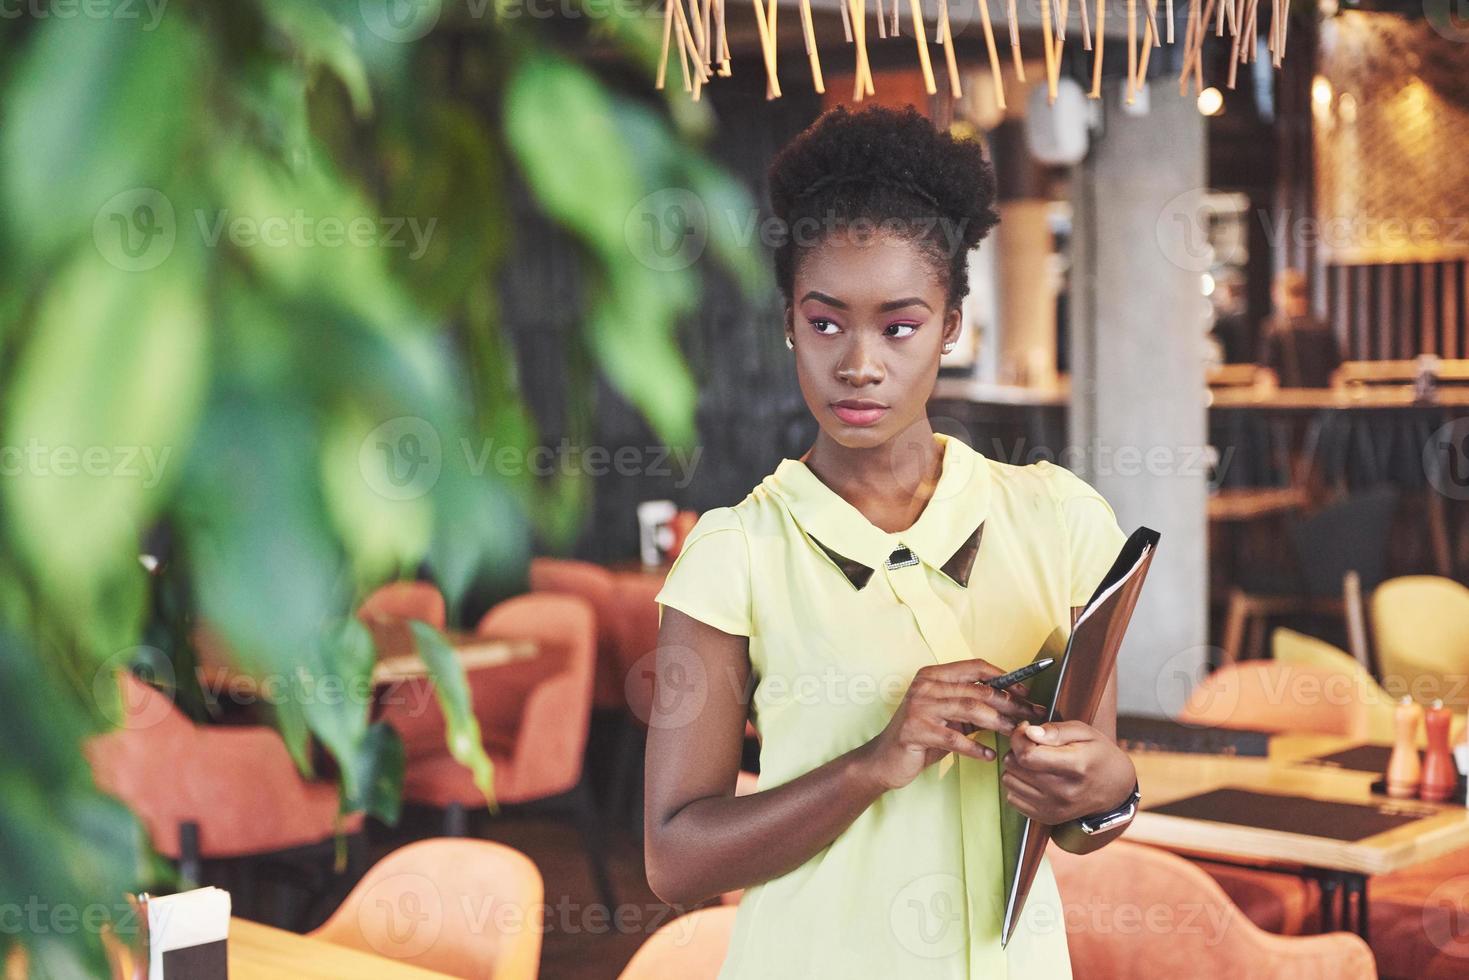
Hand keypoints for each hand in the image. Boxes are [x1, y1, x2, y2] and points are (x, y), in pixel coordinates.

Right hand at [859, 659, 1046, 791]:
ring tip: (1016, 734)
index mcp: (933, 675)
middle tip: (1031, 715)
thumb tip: (1011, 702)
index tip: (1026, 692)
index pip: (975, 667)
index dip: (1004, 677)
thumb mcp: (947, 716)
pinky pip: (955, 739)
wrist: (884, 760)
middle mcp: (925, 686)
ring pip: (970, 710)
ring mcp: (919, 707)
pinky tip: (990, 755)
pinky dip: (976, 748)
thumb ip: (971, 706)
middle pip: (978, 690)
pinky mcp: (915, 730)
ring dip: (999, 723)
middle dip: (1010, 703)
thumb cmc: (921, 736)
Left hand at [1000, 720, 1135, 825]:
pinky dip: (1018, 785)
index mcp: (1076, 766)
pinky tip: (1035, 778)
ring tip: (1035, 762)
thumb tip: (1029, 732)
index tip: (1025, 730)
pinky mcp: (1048, 818)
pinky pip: (1013, 798)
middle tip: (1032, 745)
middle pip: (1016, 767)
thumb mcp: (1084, 732)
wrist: (1115, 789)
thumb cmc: (1098, 754)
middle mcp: (1064, 792)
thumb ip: (1055, 730)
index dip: (1019, 738)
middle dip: (1017, 750)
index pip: (1028, 755)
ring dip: (1016, 768)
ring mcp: (1055, 808)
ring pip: (1010, 781)